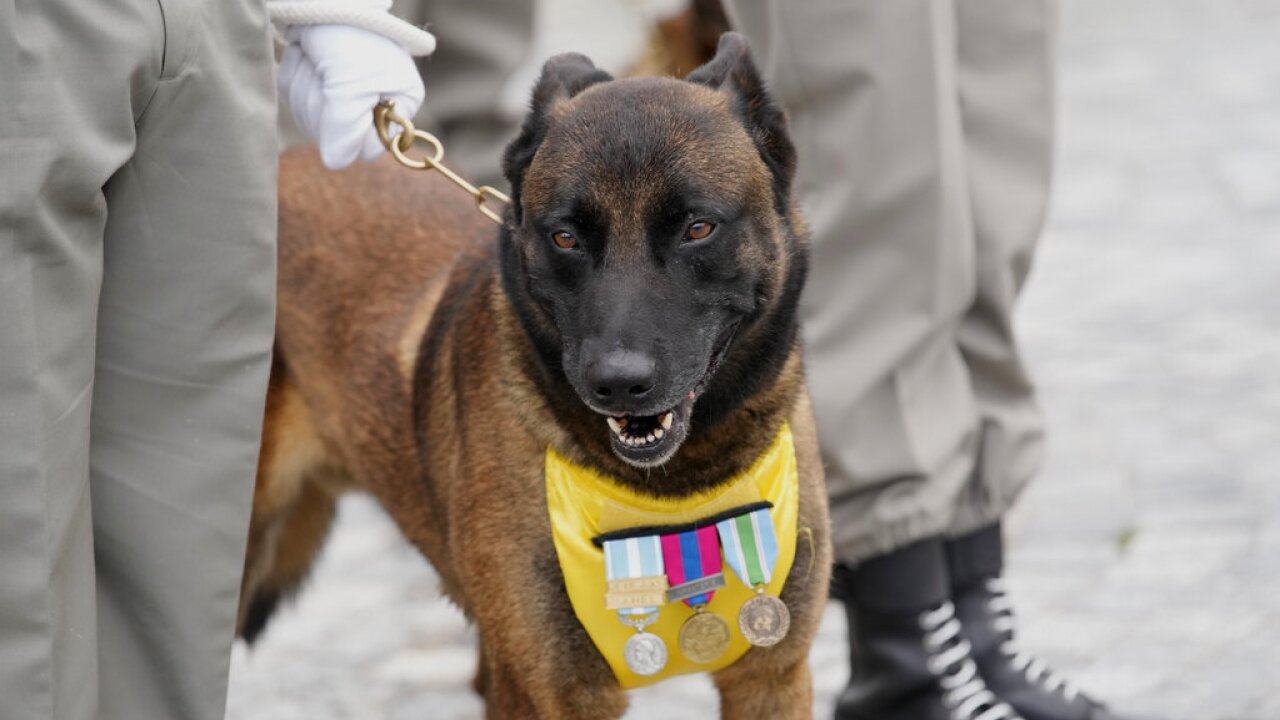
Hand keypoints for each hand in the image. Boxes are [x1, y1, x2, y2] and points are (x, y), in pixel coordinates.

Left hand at [280, 24, 424, 169]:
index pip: (370, 147)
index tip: (342, 100)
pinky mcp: (318, 81)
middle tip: (326, 69)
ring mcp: (345, 93)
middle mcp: (376, 102)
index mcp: (401, 102)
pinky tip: (303, 53)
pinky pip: (296, 98)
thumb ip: (345, 129)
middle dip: (322, 101)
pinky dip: (294, 75)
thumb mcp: (351, 84)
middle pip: (337, 135)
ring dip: (305, 84)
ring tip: (315, 54)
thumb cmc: (348, 34)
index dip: (349, 131)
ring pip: (312, 118)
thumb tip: (335, 163)